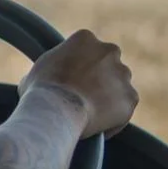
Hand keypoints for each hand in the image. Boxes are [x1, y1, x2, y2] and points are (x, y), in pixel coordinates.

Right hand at [18, 29, 138, 138]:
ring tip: (90, 116)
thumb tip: (43, 79)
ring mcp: (122, 74)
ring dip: (109, 97)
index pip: (87, 50)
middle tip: (84, 97)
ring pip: (119, 86)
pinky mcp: (131, 98)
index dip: (79, 67)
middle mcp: (108, 51)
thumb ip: (50, 69)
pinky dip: (115, 119)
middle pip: (107, 64)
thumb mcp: (37, 71)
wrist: (56, 110)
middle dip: (100, 78)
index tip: (72, 82)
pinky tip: (98, 130)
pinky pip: (124, 109)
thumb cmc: (41, 90)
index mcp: (85, 38)